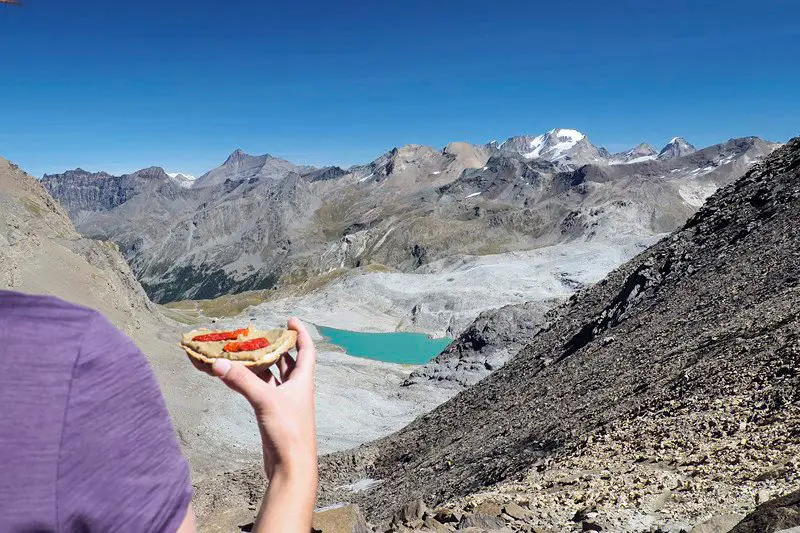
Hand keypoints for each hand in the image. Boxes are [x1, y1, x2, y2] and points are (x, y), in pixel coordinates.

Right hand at [210, 318, 317, 532]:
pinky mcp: (274, 415)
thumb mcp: (265, 400)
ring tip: (246, 352)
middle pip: (288, 361)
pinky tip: (239, 378)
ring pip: (274, 377)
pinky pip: (263, 391)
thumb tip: (219, 363)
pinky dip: (253, 382)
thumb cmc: (288, 432)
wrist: (291, 467)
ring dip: (262, 365)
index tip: (290, 320)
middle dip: (276, 347)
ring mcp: (286, 403)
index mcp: (303, 381)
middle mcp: (296, 389)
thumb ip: (242, 381)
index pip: (306, 350)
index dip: (300, 333)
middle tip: (260, 335)